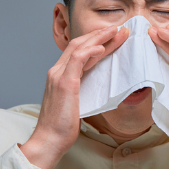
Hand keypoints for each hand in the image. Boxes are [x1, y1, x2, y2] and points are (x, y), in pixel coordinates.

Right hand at [20, 25, 128, 168]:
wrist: (49, 140)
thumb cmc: (63, 126)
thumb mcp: (75, 102)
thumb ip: (82, 89)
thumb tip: (98, 85)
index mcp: (60, 74)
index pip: (78, 50)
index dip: (95, 41)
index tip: (113, 37)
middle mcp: (57, 71)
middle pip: (79, 44)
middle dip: (99, 35)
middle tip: (118, 29)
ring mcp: (59, 75)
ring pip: (79, 48)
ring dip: (99, 38)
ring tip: (116, 32)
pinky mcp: (64, 83)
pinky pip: (77, 60)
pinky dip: (90, 51)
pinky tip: (103, 48)